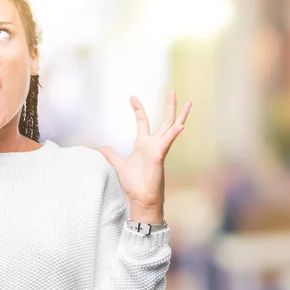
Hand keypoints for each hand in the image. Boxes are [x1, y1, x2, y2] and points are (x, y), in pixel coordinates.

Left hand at [99, 90, 191, 223]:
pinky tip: (180, 126)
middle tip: (171, 90)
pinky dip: (173, 134)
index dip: (138, 109)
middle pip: (164, 121)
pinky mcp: (159, 157)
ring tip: (188, 103)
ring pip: (171, 128)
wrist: (141, 198)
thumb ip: (111, 155)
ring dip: (179, 116)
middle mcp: (153, 144)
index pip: (142, 121)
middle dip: (169, 106)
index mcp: (144, 144)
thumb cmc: (134, 184)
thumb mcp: (119, 165)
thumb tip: (101, 148)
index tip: (132, 97)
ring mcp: (159, 150)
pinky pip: (168, 143)